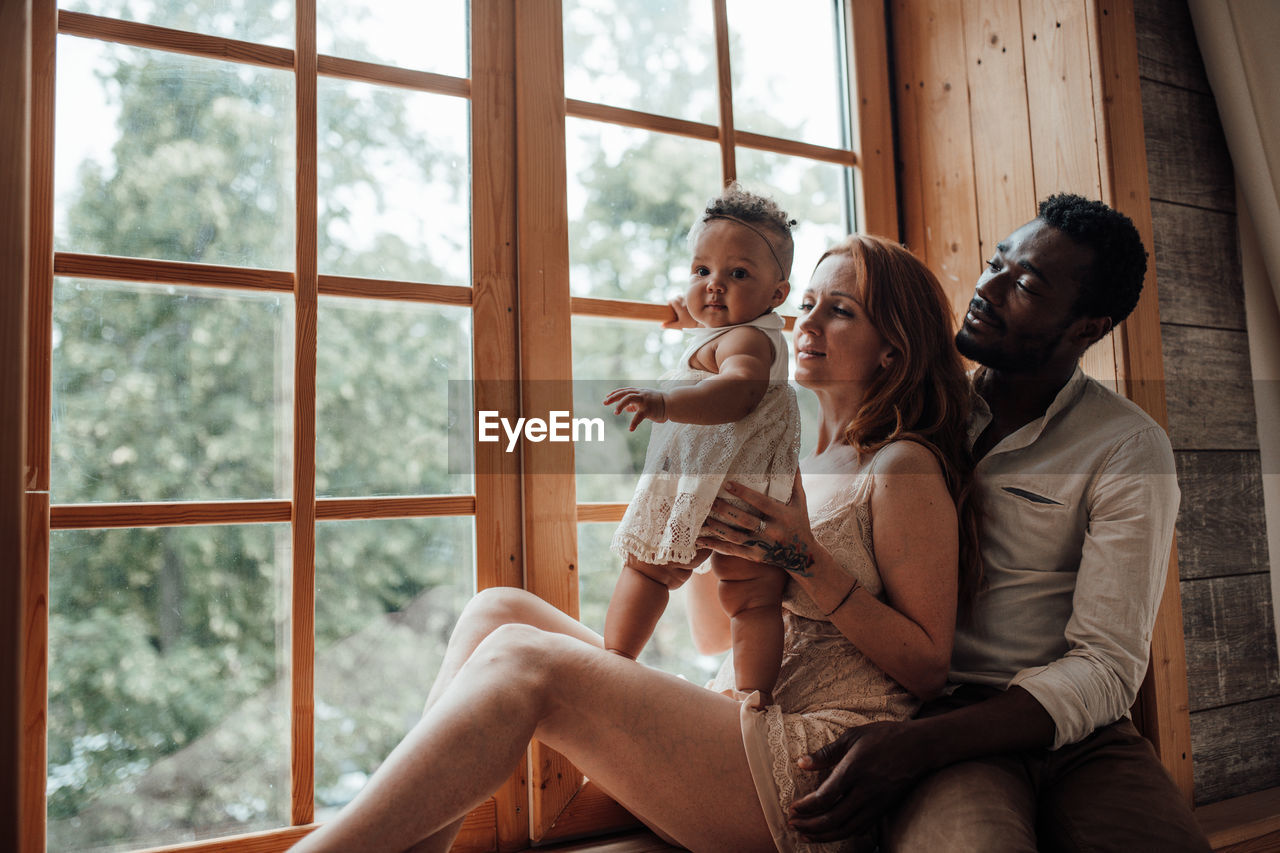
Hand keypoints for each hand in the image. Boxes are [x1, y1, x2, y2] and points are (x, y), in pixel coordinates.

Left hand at [602, 386, 666, 430]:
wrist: (672, 404)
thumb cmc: (658, 403)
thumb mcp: (645, 401)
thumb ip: (635, 404)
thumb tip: (625, 408)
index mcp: (639, 392)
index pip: (624, 390)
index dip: (615, 393)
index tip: (606, 397)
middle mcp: (641, 394)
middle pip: (624, 393)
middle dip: (613, 397)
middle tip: (604, 402)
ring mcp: (645, 401)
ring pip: (629, 398)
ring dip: (620, 405)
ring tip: (615, 413)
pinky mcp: (649, 409)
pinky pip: (639, 416)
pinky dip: (634, 423)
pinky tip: (630, 429)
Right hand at [662, 295, 697, 328]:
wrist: (702, 322)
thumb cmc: (690, 324)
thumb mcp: (679, 325)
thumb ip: (670, 325)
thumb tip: (661, 326)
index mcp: (680, 308)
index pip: (672, 301)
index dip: (670, 302)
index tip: (669, 306)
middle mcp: (685, 303)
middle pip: (677, 297)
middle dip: (675, 300)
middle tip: (674, 306)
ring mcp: (690, 301)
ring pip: (683, 296)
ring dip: (680, 299)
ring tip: (680, 304)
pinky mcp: (695, 300)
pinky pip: (689, 297)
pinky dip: (686, 299)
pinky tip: (687, 304)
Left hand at [696, 471, 816, 577]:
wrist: (802, 556)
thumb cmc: (799, 522)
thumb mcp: (800, 502)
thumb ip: (794, 481)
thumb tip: (792, 457)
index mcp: (782, 515)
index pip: (761, 503)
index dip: (744, 494)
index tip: (727, 485)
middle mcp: (772, 531)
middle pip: (745, 520)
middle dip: (726, 510)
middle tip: (710, 500)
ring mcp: (762, 545)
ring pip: (736, 537)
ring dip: (718, 527)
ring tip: (703, 518)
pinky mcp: (754, 556)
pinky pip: (732, 551)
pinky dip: (715, 546)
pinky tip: (700, 540)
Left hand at [787, 720, 929, 841]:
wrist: (921, 747)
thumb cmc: (885, 736)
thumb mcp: (853, 736)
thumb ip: (826, 753)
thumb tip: (801, 763)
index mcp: (854, 770)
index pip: (824, 798)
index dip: (805, 807)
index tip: (792, 809)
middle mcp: (865, 791)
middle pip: (833, 819)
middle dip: (809, 827)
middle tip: (793, 826)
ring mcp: (877, 803)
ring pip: (847, 829)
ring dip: (823, 836)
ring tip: (806, 836)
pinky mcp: (884, 809)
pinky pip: (861, 828)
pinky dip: (843, 834)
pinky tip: (832, 832)